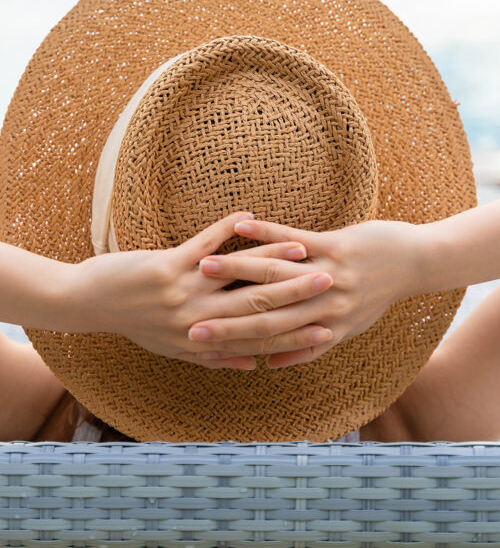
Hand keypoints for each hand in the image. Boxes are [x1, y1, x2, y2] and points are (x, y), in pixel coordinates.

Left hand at [59, 211, 332, 369]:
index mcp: (202, 344)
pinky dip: (226, 228)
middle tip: (329, 282)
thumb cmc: (135, 323)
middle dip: (295, 294)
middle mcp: (196, 322)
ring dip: (271, 260)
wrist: (89, 303)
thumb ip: (217, 359)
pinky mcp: (164, 266)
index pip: (257, 339)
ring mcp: (180, 293)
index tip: (326, 325)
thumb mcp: (176, 349)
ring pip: (237, 276)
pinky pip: (203, 243)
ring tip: (301, 251)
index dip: (294, 333)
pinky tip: (246, 215)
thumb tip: (256, 367)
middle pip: (256, 306)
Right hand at [190, 217, 426, 367]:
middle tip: (184, 314)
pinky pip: (293, 237)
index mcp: (324, 327)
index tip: (196, 343)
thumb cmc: (375, 296)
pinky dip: (265, 231)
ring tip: (202, 266)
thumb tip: (269, 365)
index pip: (268, 338)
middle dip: (222, 312)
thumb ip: (309, 348)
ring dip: (236, 268)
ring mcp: (329, 273)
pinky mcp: (335, 244)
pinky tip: (240, 225)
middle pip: (264, 310)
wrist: (413, 264)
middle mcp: (324, 306)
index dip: (231, 342)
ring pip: (273, 273)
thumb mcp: (347, 328)